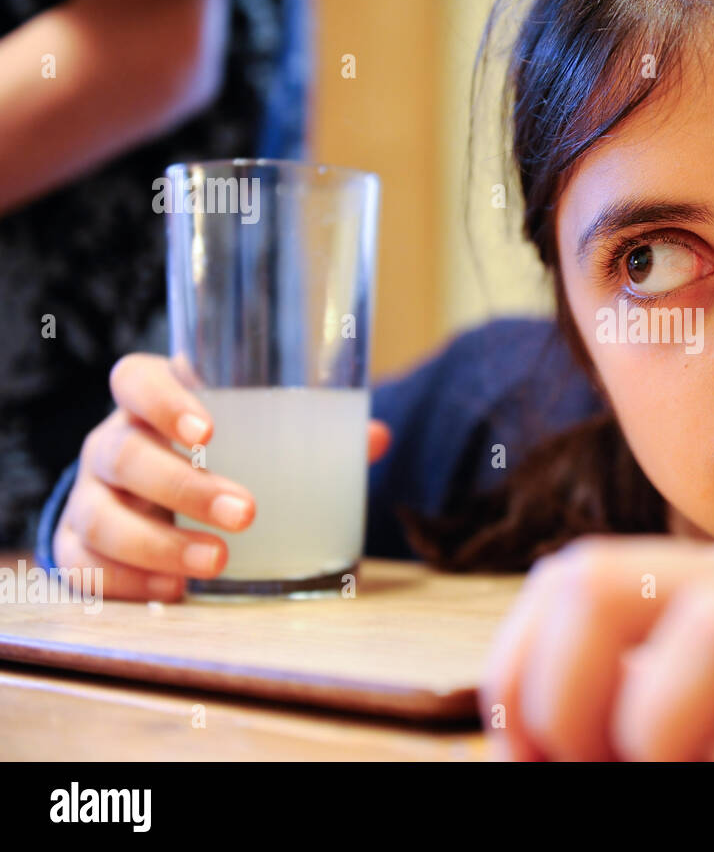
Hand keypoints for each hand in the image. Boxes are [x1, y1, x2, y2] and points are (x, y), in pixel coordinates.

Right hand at [52, 353, 390, 600]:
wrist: (151, 493)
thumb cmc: (217, 451)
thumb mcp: (254, 432)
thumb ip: (311, 429)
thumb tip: (375, 437)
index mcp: (147, 402)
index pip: (134, 380)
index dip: (163, 401)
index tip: (209, 428)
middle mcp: (110, 444)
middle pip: (123, 455)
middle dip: (183, 487)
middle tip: (246, 513)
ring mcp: (88, 497)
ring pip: (100, 517)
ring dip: (158, 544)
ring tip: (217, 563)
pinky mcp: (77, 546)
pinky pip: (82, 566)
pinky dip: (127, 582)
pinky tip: (172, 593)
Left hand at [479, 523, 713, 760]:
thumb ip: (664, 681)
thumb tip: (558, 744)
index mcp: (705, 578)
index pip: (570, 581)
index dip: (521, 670)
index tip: (533, 751)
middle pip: (600, 584)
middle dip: (563, 699)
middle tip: (595, 771)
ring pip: (708, 635)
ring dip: (660, 732)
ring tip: (676, 781)